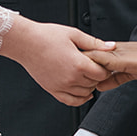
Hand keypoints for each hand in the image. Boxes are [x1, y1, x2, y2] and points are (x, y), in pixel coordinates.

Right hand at [0, 17, 114, 104]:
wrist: (26, 43)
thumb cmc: (46, 36)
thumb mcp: (74, 34)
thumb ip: (94, 43)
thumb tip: (111, 46)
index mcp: (78, 64)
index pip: (102, 74)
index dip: (105, 68)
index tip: (102, 63)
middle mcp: (71, 78)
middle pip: (94, 83)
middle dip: (97, 76)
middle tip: (94, 66)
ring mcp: (61, 86)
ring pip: (85, 93)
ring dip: (89, 86)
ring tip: (86, 75)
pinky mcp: (53, 90)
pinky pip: (71, 101)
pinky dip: (80, 99)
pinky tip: (84, 93)